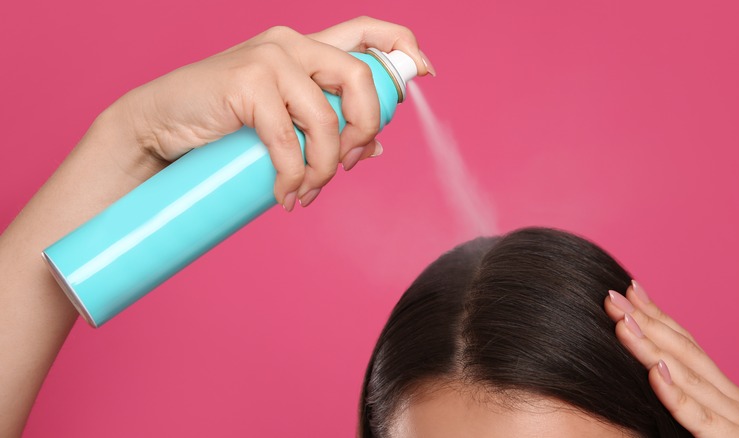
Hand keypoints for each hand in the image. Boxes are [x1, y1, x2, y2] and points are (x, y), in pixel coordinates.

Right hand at [109, 16, 432, 209]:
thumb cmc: (220, 125)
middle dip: (365, 129)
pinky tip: (286, 194)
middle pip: (361, 78)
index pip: (365, 31)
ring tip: (305, 193)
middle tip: (348, 166)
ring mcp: (269, 59)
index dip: (402, 45)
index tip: (426, 72)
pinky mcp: (247, 82)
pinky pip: (290, 138)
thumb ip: (323, 124)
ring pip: (327, 118)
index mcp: (304, 48)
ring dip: (325, 168)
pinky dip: (293, 175)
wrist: (158, 127)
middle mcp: (291, 44)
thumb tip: (373, 148)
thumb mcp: (281, 121)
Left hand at [604, 281, 738, 436]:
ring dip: (652, 347)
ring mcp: (734, 418)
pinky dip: (677, 395)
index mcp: (724, 391)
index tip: (628, 290)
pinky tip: (656, 374)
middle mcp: (730, 397)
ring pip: (687, 376)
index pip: (686, 344)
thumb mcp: (718, 424)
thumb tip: (654, 375)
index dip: (657, 316)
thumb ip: (691, 403)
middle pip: (683, 350)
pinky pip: (700, 417)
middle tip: (613, 296)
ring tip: (623, 322)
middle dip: (647, 321)